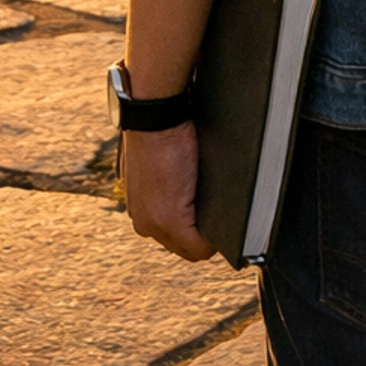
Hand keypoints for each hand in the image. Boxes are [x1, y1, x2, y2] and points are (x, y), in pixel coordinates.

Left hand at [121, 123, 215, 261]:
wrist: (154, 116)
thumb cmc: (160, 131)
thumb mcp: (161, 164)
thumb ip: (172, 187)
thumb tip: (195, 193)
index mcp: (141, 209)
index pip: (174, 240)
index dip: (196, 232)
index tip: (211, 219)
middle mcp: (144, 222)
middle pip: (184, 248)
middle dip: (203, 236)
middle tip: (219, 216)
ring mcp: (155, 224)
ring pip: (193, 249)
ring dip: (208, 234)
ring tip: (220, 214)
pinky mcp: (170, 220)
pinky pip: (201, 247)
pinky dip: (216, 238)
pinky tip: (224, 217)